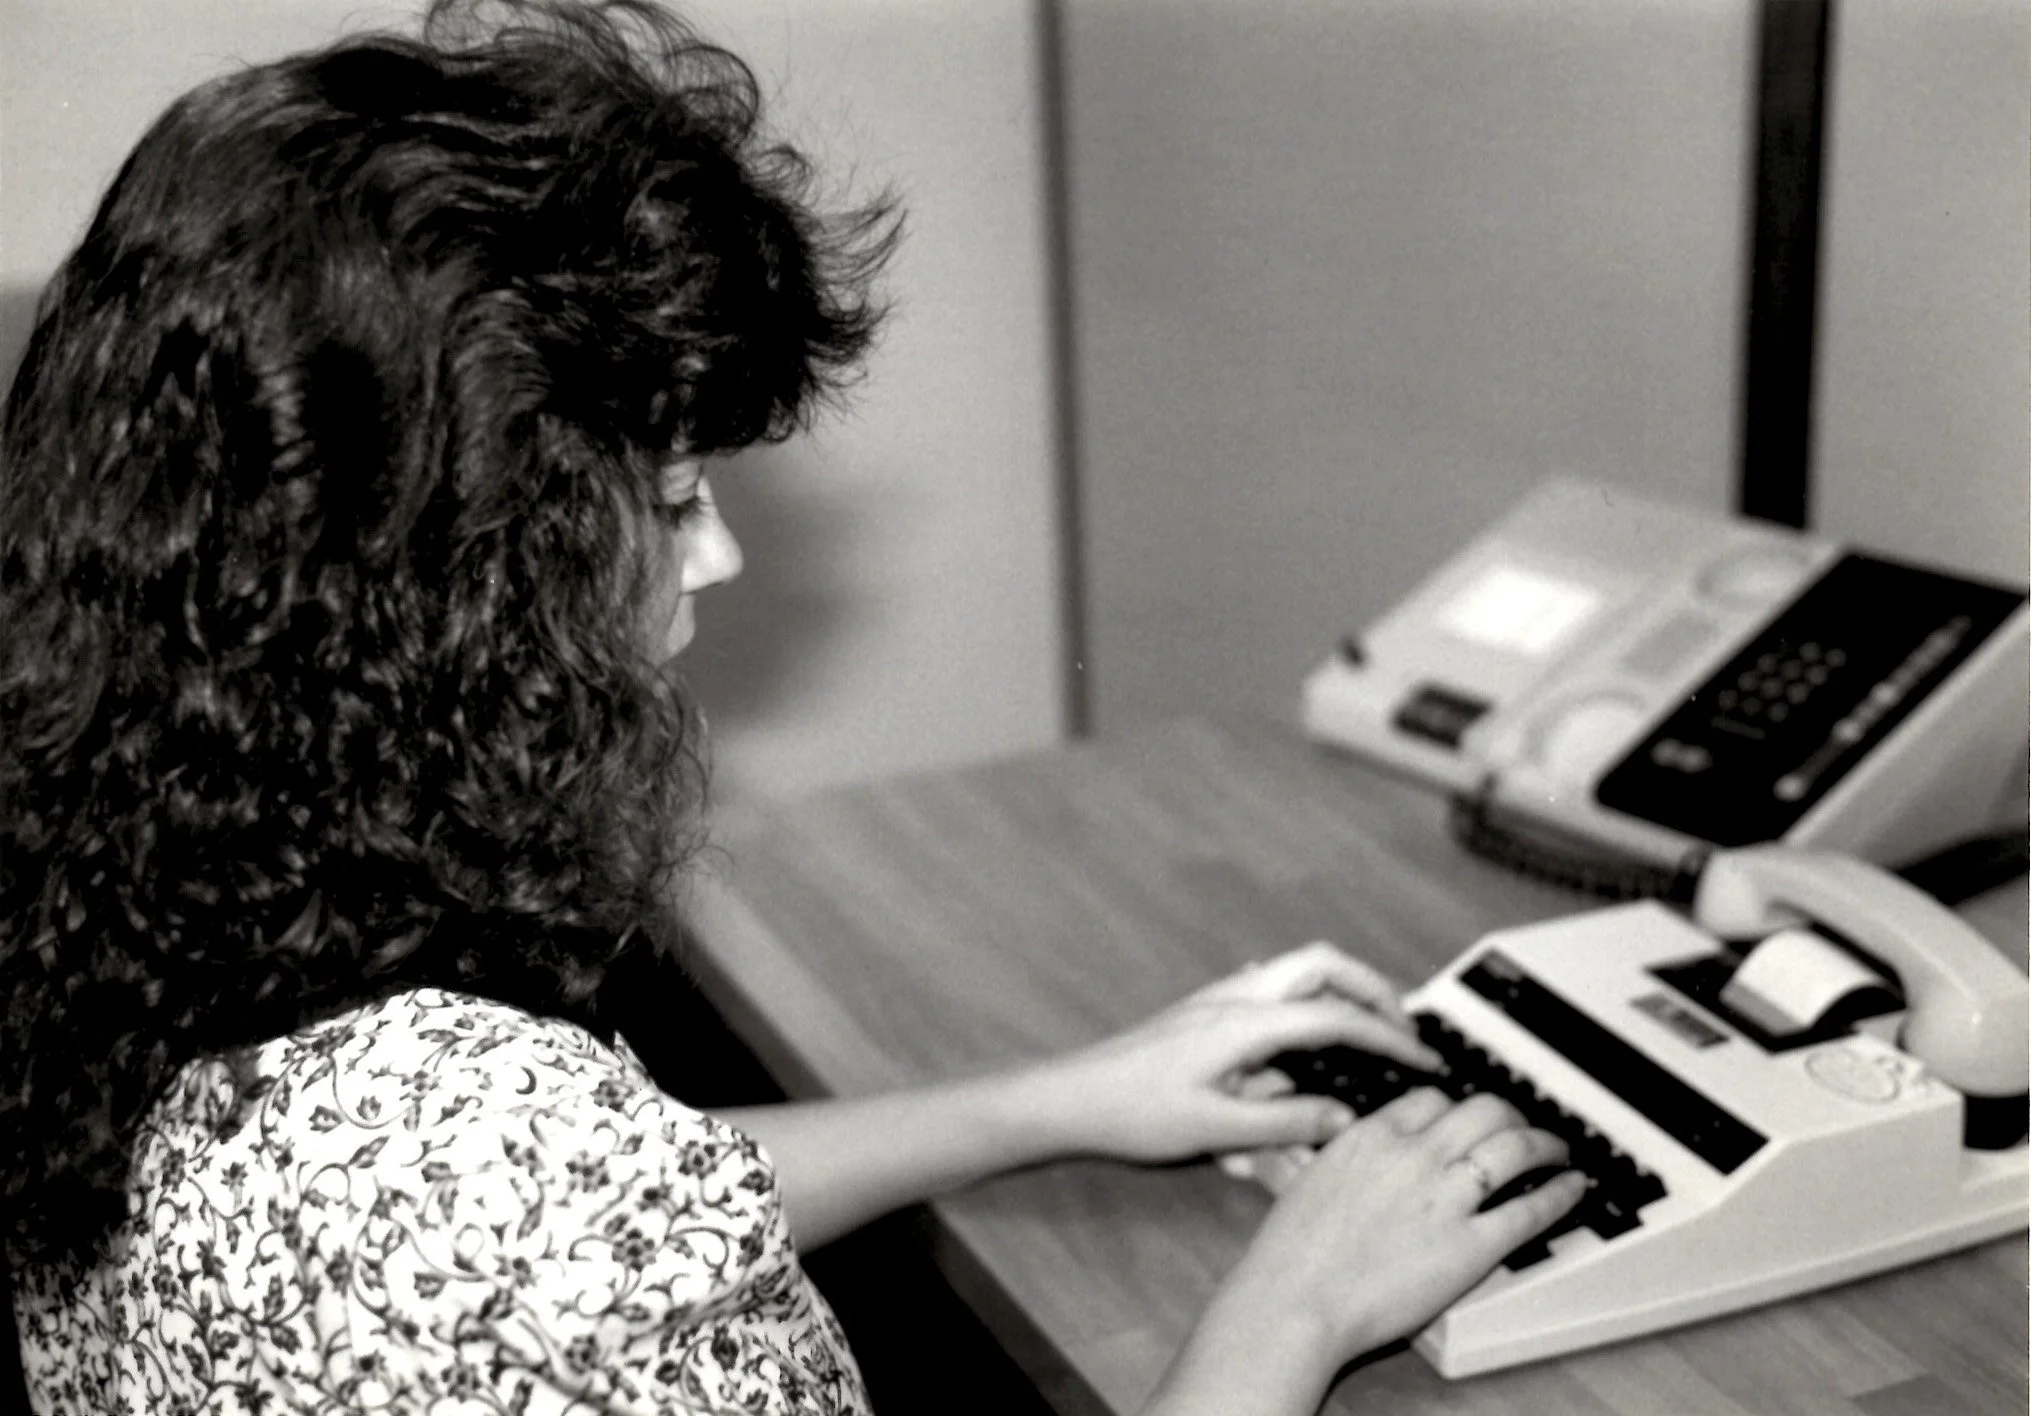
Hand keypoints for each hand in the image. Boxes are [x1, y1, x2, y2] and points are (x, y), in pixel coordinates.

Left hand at [1027, 942, 1442, 1163]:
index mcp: (1245, 1021)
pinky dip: (1308, 1000)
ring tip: (1370, 1029)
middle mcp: (1236, 997)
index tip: (1424, 1059)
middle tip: (1404, 1026)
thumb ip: (1286, 1124)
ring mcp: (1220, 999)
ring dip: (1341, 990)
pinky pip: (1273, 988)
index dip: (1388, 1035)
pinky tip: (1310, 1038)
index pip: (1337, 1015)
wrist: (1072, 1097)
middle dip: (1373, 986)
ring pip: (1298, 970)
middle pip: (1323, 963)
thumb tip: (1344, 1118)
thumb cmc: (1133, 1112)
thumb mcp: (1215, 1129)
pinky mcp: (1207, 1012)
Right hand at [1147, 1089, 1585, 1414]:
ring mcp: (1448, 1197)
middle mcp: (1416, 1154)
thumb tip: (1360, 1159)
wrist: (1295, 1297)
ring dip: (1546, 1143)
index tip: (1464, 1119)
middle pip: (1482, 1108)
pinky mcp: (1472, 1245)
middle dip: (1508, 1114)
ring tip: (1558, 1149)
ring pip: (1515, 1146)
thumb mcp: (1310, 1178)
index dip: (1455, 1107)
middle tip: (1519, 1126)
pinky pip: (1530, 1209)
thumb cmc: (1289, 1252)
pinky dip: (1560, 1193)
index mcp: (1373, 1135)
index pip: (1431, 1099)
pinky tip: (1573, 1186)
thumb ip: (1347, 1160)